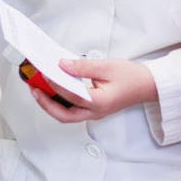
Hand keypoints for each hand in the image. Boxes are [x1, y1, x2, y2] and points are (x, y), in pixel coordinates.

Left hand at [29, 58, 157, 122]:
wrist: (146, 86)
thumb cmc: (130, 77)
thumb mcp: (106, 67)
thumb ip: (83, 67)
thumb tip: (62, 65)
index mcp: (99, 103)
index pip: (71, 96)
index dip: (55, 84)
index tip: (45, 73)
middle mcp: (94, 112)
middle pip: (64, 115)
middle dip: (45, 103)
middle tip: (34, 89)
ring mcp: (93, 113)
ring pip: (66, 115)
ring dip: (51, 104)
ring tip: (39, 88)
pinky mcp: (93, 109)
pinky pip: (72, 109)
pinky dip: (60, 101)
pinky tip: (54, 88)